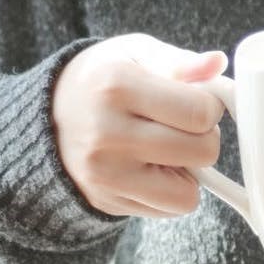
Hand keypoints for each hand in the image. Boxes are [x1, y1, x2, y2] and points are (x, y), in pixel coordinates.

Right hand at [50, 34, 229, 216]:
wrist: (45, 119)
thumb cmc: (101, 81)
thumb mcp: (134, 54)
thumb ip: (179, 61)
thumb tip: (218, 63)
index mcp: (116, 86)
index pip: (200, 111)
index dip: (210, 106)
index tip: (193, 100)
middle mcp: (107, 135)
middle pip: (202, 151)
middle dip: (203, 137)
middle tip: (179, 125)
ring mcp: (105, 175)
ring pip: (189, 193)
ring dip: (189, 172)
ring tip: (164, 148)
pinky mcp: (107, 202)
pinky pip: (170, 210)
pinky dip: (170, 191)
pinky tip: (150, 168)